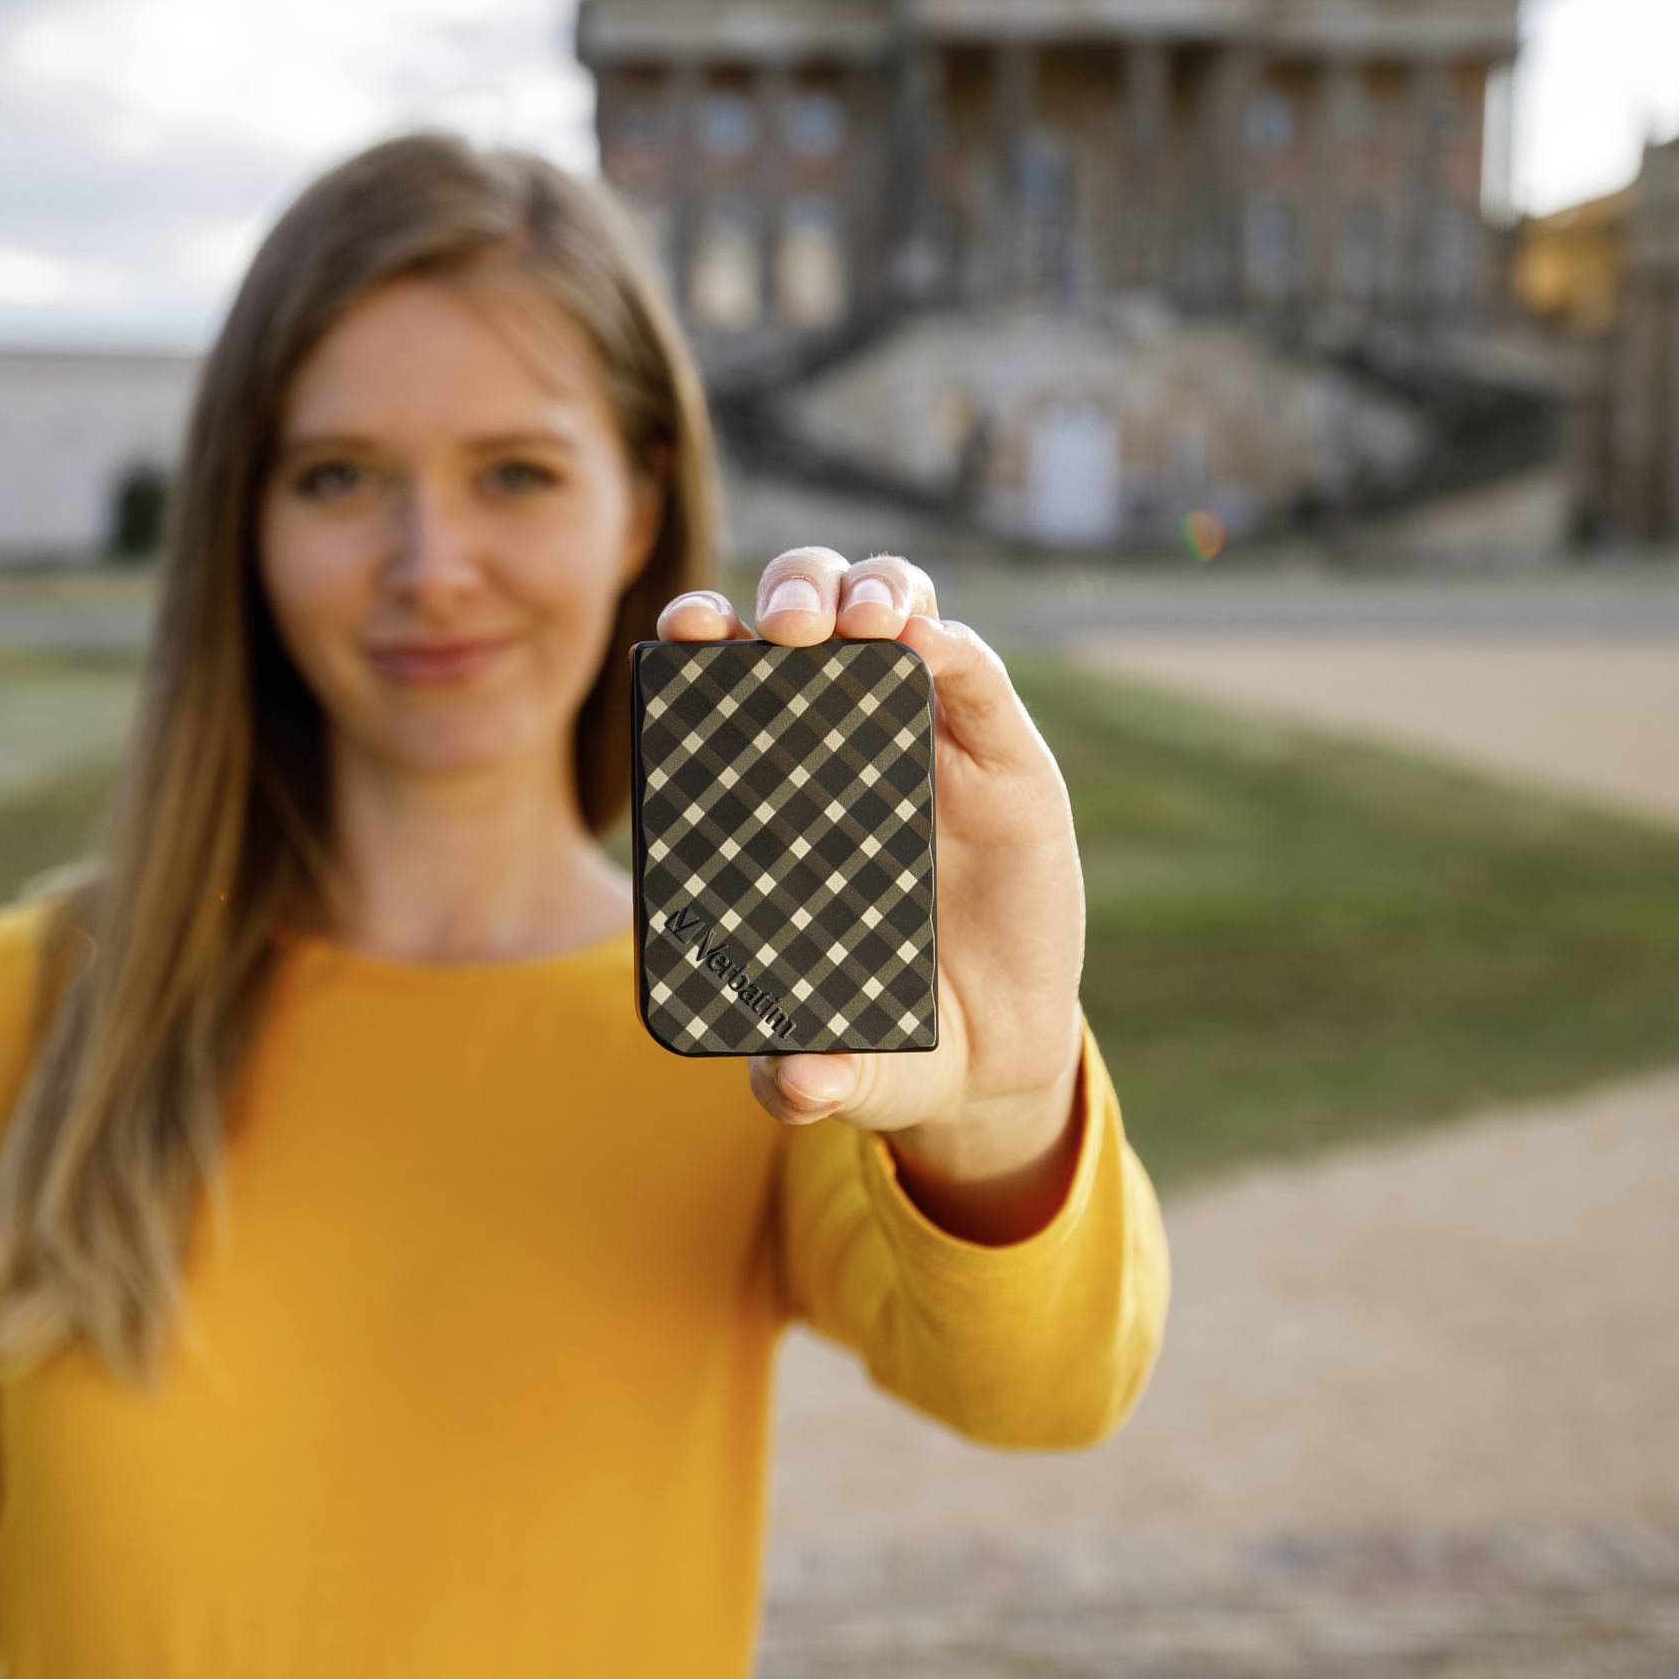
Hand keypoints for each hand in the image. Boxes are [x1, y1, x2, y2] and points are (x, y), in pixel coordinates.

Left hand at [655, 549, 1087, 1222]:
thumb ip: (806, 1080)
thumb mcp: (841, 1067)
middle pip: (806, 614)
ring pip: (891, 611)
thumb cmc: (880, 1031)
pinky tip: (927, 644)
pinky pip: (975, 673)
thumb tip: (799, 1088)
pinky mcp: (1001, 755)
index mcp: (766, 785)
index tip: (677, 632)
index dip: (698, 636)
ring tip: (854, 621)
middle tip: (780, 631)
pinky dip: (951, 642)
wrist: (991, 1054)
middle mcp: (836, 740)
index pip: (724, 677)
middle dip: (789, 592)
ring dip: (868, 590)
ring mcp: (922, 737)